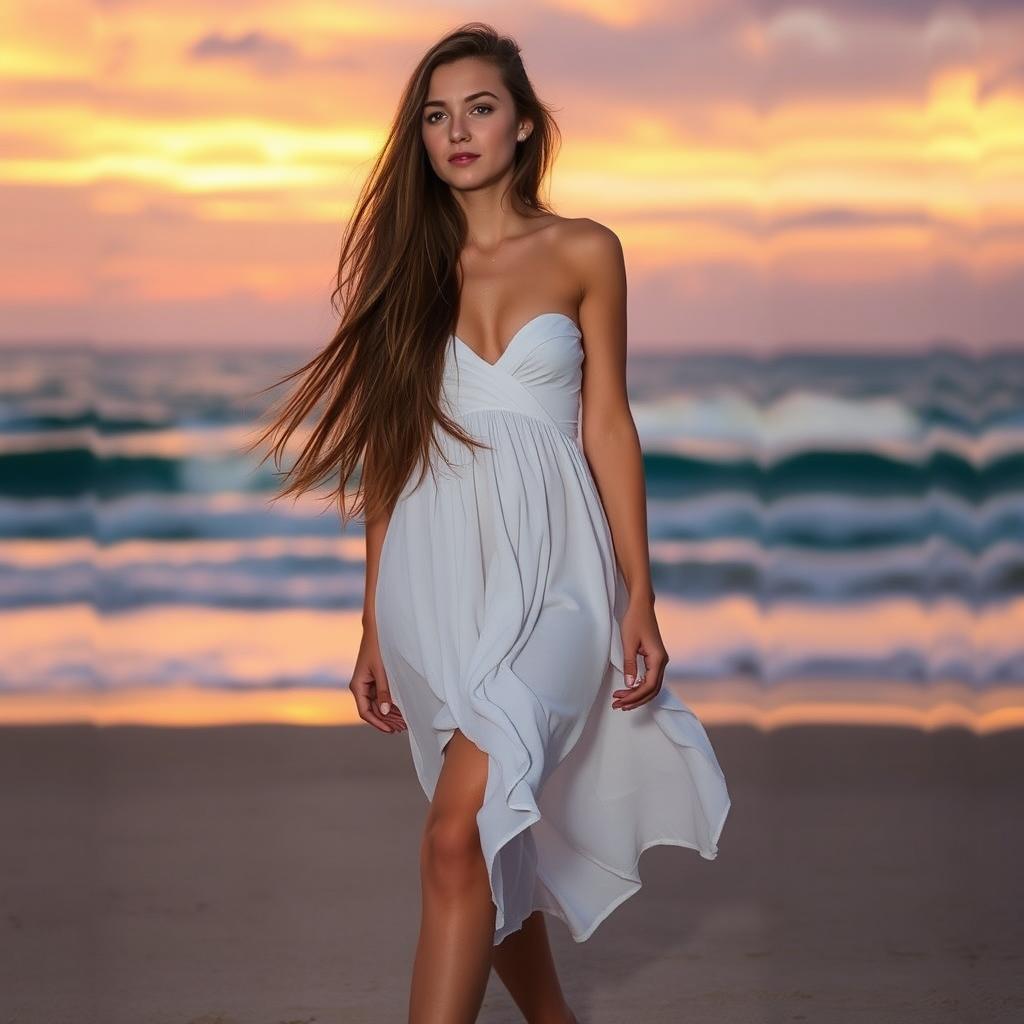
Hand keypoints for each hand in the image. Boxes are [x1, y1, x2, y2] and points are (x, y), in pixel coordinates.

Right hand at [349, 624, 406, 733]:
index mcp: (357, 686)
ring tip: (403, 722)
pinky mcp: (374, 680)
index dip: (378, 723)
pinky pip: (380, 696)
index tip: (390, 730)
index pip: (365, 712)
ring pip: (377, 704)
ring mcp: (367, 684)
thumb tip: (385, 712)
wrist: (376, 630)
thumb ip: (384, 691)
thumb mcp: (382, 671)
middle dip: (385, 720)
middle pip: (372, 710)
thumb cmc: (378, 648)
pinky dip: (389, 703)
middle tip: (401, 728)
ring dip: (388, 713)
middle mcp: (360, 687)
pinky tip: (400, 709)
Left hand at [611, 596, 668, 710]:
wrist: (641, 606)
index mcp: (658, 658)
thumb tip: (629, 684)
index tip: (621, 701)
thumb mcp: (628, 643)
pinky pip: (650, 679)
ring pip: (652, 686)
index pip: (649, 685)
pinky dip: (640, 687)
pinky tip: (629, 691)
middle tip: (618, 706)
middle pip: (652, 689)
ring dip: (638, 695)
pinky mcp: (655, 658)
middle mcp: (662, 661)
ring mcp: (660, 660)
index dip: (635, 696)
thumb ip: (629, 664)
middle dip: (636, 700)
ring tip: (621, 702)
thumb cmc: (634, 621)